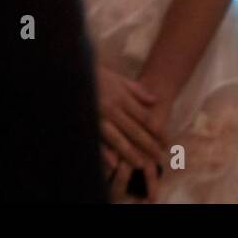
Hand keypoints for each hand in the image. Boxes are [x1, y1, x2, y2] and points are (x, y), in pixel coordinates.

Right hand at [94, 64, 169, 180]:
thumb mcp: (119, 79)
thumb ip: (137, 91)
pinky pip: (97, 142)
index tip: (165, 140)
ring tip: (141, 164)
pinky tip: (114, 163)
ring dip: (130, 153)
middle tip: (159, 156)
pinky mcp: (86, 125)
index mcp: (121, 97)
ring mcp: (98, 118)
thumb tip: (155, 100)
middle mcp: (112, 109)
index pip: (144, 117)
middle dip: (148, 145)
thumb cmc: (97, 76)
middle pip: (134, 130)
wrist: (72, 73)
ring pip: (118, 139)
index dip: (157, 130)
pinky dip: (105, 153)